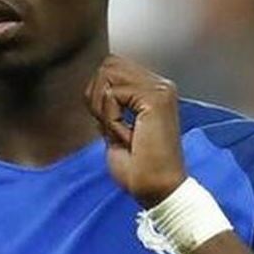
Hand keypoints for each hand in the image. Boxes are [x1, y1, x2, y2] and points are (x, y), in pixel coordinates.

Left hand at [84, 54, 186, 207]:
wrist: (158, 189)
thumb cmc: (138, 168)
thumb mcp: (115, 129)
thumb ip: (108, 106)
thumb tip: (92, 88)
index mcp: (154, 90)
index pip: (113, 66)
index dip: (98, 93)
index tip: (108, 124)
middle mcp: (160, 84)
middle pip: (108, 65)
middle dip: (97, 96)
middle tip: (109, 127)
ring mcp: (160, 89)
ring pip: (107, 76)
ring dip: (103, 108)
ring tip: (120, 133)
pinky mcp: (156, 99)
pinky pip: (112, 96)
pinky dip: (111, 120)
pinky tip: (128, 138)